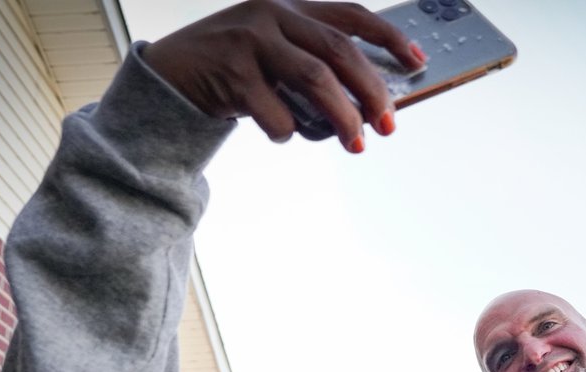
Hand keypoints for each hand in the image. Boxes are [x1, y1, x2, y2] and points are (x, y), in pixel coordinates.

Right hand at [141, 0, 426, 152]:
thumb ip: (312, 62)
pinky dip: (287, 132)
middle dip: (372, 91)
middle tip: (389, 125)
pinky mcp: (231, 72)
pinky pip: (277, 113)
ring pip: (315, 79)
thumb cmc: (231, 69)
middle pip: (339, 51)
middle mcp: (272, 13)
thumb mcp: (273, 51)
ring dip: (343, 117)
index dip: (389, 38)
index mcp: (289, 4)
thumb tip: (369, 102)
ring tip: (356, 144)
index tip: (417, 62)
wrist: (168, 77)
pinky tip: (282, 133)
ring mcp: (250, 39)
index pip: (351, 15)